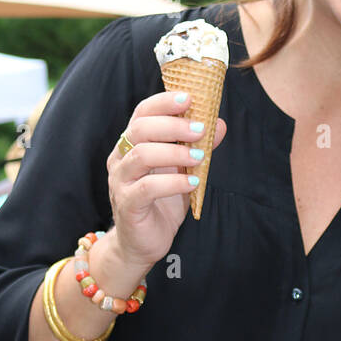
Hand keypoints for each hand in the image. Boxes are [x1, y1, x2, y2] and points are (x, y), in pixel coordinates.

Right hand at [106, 90, 226, 267]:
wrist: (142, 243)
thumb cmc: (161, 203)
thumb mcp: (182, 171)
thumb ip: (196, 146)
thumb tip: (219, 123)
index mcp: (132, 144)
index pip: (142, 113)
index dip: (163, 102)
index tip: (189, 97)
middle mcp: (121, 158)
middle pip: (140, 130)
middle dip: (172, 125)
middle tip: (199, 129)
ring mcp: (120, 181)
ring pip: (142, 156)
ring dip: (174, 153)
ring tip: (198, 157)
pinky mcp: (127, 204)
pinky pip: (146, 188)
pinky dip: (172, 183)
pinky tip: (192, 182)